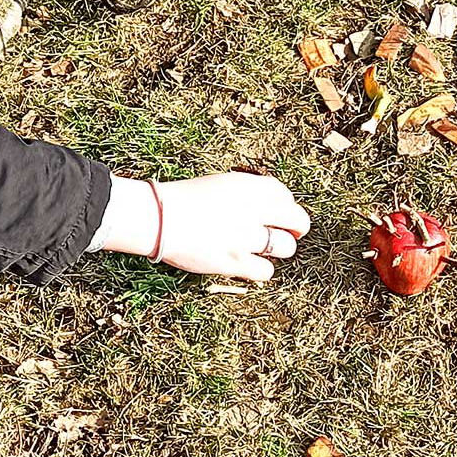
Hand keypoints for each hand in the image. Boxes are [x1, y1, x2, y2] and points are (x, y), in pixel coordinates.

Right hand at [89, 170, 310, 280]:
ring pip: (285, 247)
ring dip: (277, 248)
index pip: (286, 195)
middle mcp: (255, 209)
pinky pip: (266, 271)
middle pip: (297, 221)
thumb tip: (271, 212)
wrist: (159, 217)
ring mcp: (247, 238)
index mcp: (251, 186)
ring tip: (261, 248)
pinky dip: (260, 269)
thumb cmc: (184, 199)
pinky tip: (246, 263)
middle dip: (295, 228)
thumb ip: (250, 195)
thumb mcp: (221, 184)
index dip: (285, 207)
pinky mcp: (236, 262)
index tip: (278, 213)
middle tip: (288, 234)